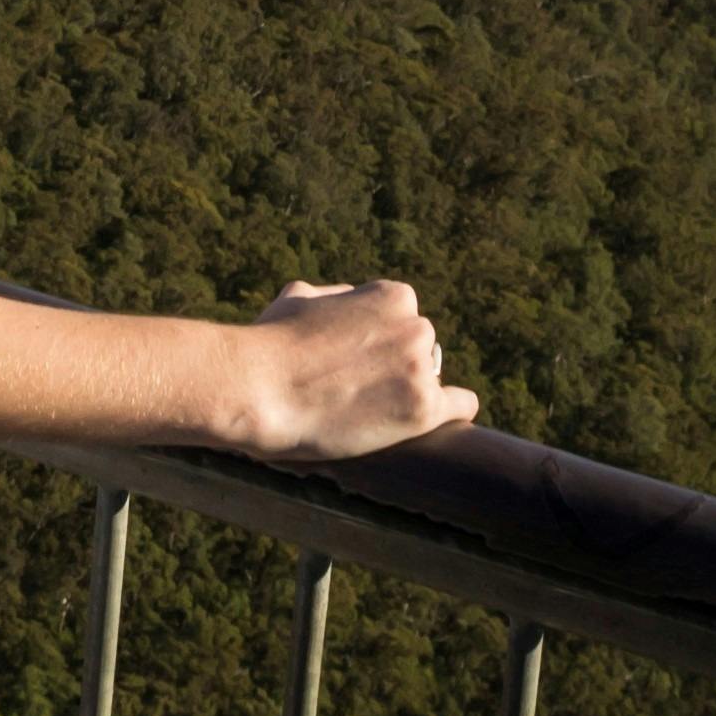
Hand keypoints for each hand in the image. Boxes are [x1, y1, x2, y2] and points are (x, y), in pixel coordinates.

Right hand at [215, 278, 471, 461]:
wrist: (257, 388)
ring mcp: (422, 369)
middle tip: (355, 389)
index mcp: (393, 296)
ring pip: (431, 380)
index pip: (403, 319)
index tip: (355, 362)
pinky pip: (459, 406)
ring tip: (371, 410)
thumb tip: (351, 301)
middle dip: (393, 366)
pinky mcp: (423, 410)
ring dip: (408, 391)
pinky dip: (453, 410)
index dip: (377, 342)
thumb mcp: (300, 296)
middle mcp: (416, 327)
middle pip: (419, 350)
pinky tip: (446, 419)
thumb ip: (335, 297)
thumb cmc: (269, 342)